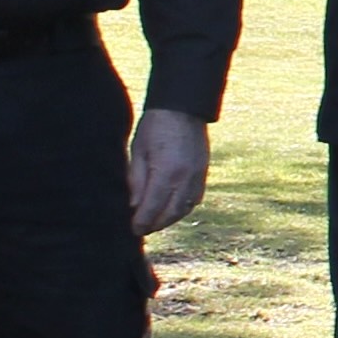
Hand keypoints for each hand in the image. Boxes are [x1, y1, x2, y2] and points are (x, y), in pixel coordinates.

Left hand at [128, 109, 211, 234]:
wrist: (183, 108)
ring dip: (170, 218)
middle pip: (171, 213)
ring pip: (185, 208)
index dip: (142, 221)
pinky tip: (172, 208)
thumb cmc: (155, 127)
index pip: (153, 207)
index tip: (133, 229)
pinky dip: (183, 208)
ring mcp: (198, 175)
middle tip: (142, 230)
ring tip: (156, 222)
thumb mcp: (138, 152)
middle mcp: (185, 178)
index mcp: (166, 172)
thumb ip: (137, 181)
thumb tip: (134, 206)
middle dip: (156, 224)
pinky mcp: (204, 171)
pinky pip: (195, 198)